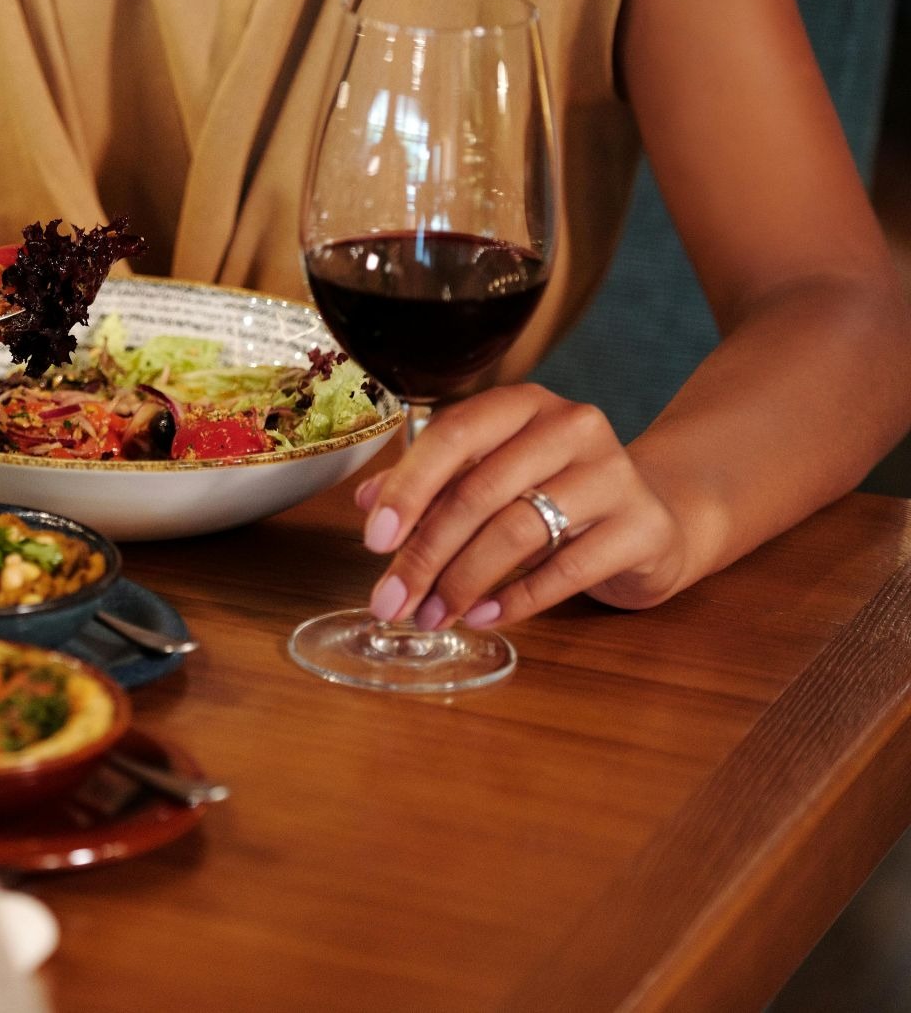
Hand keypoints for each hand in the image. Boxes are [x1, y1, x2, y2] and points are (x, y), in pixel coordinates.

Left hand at [357, 384, 693, 630]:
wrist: (652, 520)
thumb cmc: (554, 495)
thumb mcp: (491, 479)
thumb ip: (432, 484)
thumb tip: (368, 502)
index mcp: (522, 404)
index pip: (453, 435)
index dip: (408, 488)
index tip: (374, 540)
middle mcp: (570, 426)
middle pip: (478, 492)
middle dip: (425, 554)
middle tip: (392, 600)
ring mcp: (613, 474)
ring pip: (517, 531)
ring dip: (462, 582)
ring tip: (432, 615)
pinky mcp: (641, 527)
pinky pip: (566, 569)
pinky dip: (516, 599)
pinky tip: (481, 616)